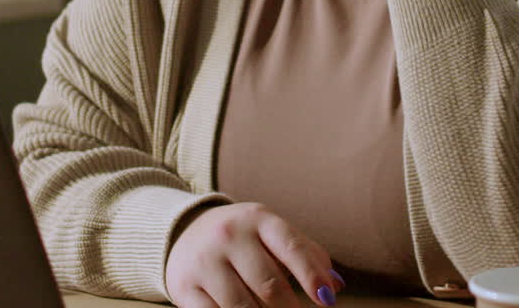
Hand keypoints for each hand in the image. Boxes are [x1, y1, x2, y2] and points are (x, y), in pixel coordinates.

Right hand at [165, 202, 344, 307]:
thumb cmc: (243, 237)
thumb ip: (306, 254)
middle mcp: (230, 236)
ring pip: (243, 306)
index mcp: (258, 219)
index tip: (327, 300)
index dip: (312, 276)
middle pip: (270, 285)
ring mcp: (205, 261)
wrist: (183, 230)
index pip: (291, 247)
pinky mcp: (185, 286)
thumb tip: (335, 286)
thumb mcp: (272, 232)